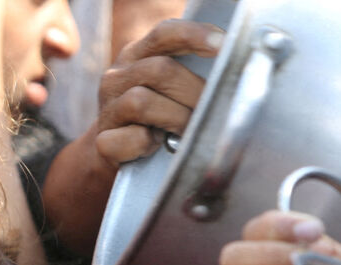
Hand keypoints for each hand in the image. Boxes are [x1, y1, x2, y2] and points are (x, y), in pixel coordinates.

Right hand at [95, 19, 221, 166]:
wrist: (114, 155)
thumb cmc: (155, 118)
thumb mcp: (169, 88)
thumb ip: (191, 71)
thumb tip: (237, 66)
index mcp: (137, 56)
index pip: (164, 34)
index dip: (194, 35)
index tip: (223, 44)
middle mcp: (117, 77)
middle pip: (159, 70)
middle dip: (193, 92)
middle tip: (212, 110)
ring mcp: (108, 109)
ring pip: (141, 102)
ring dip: (175, 118)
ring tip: (187, 131)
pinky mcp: (103, 141)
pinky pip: (132, 138)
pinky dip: (149, 144)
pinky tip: (155, 147)